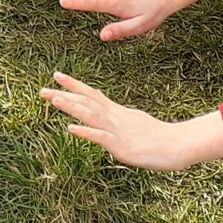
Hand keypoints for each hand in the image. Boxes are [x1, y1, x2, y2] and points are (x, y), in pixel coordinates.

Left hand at [41, 74, 209, 170]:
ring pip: (91, 115)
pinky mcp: (122, 146)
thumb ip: (120, 125)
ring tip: (53, 100)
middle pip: (87, 103)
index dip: (74, 86)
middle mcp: (115, 117)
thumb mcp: (136, 127)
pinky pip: (101, 138)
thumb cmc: (161, 139)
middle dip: (64, 96)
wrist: (180, 145)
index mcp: (118, 113)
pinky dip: (85, 132)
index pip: (92, 95)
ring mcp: (118, 130)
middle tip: (42, 90)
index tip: (57, 76)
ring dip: (71, 107)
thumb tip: (108, 128)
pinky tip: (71, 129)